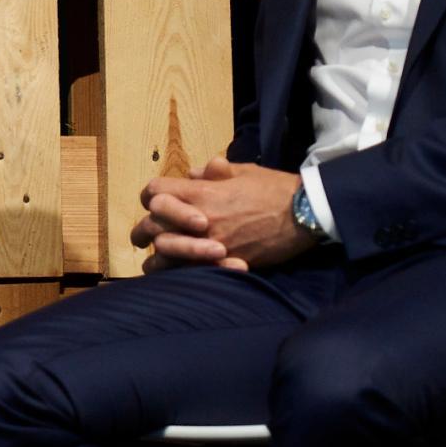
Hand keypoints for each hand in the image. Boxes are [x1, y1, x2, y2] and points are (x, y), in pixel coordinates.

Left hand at [131, 157, 313, 272]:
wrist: (305, 214)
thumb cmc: (275, 189)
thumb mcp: (243, 171)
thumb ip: (215, 172)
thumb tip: (196, 171)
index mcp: (200, 192)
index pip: (155, 191)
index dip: (151, 196)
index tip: (153, 204)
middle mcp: (198, 218)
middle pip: (151, 224)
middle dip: (142, 230)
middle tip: (140, 237)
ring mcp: (210, 243)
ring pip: (164, 254)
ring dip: (156, 257)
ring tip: (153, 260)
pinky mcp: (224, 263)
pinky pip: (189, 272)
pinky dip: (179, 274)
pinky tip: (176, 275)